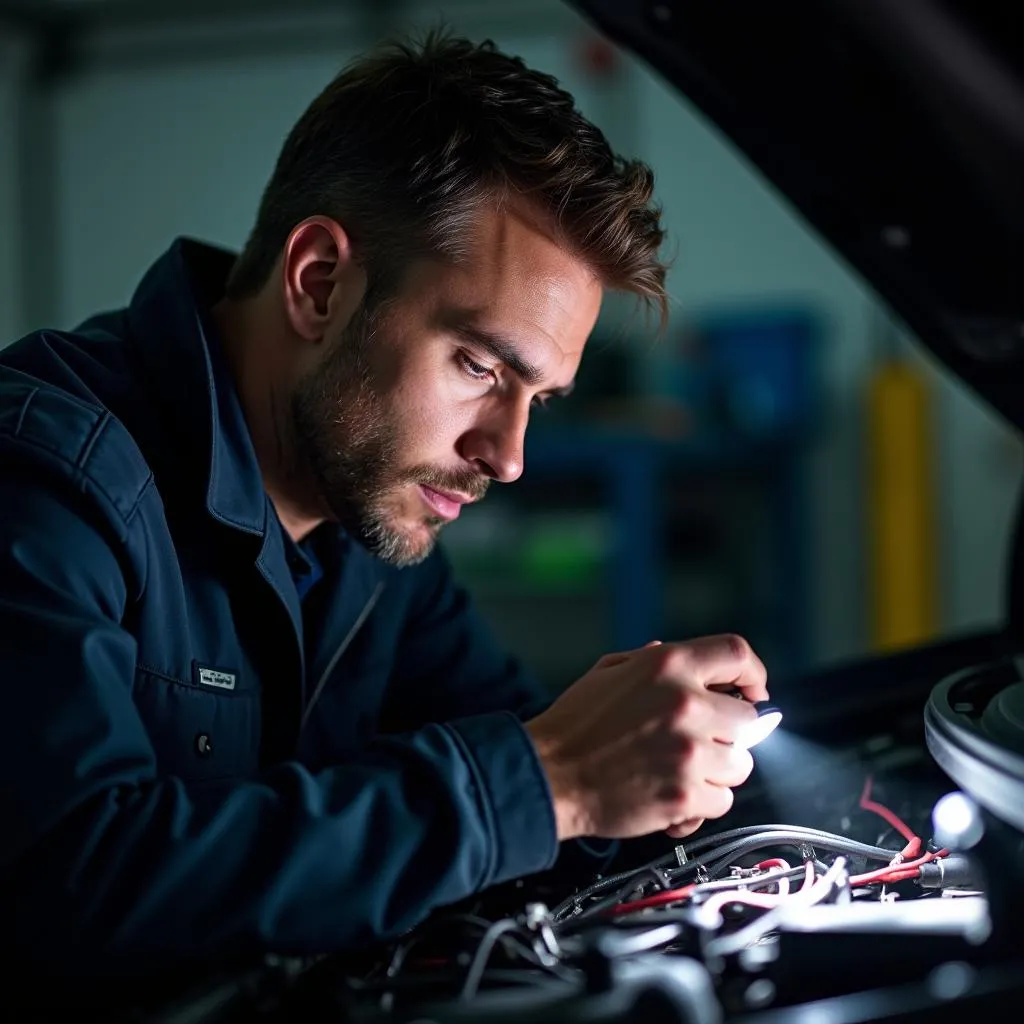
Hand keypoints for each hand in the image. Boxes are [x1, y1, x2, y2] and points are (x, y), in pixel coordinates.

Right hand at [525, 634, 767, 840]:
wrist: (550, 774)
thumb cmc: (575, 725)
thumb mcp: (609, 670)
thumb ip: (650, 659)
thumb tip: (679, 655)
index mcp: (668, 666)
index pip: (736, 655)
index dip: (753, 674)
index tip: (753, 691)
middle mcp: (685, 704)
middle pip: (749, 719)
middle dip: (729, 733)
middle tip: (702, 741)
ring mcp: (689, 752)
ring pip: (740, 765)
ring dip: (716, 771)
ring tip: (680, 770)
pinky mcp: (685, 795)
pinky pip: (721, 802)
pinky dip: (701, 805)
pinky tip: (672, 797)